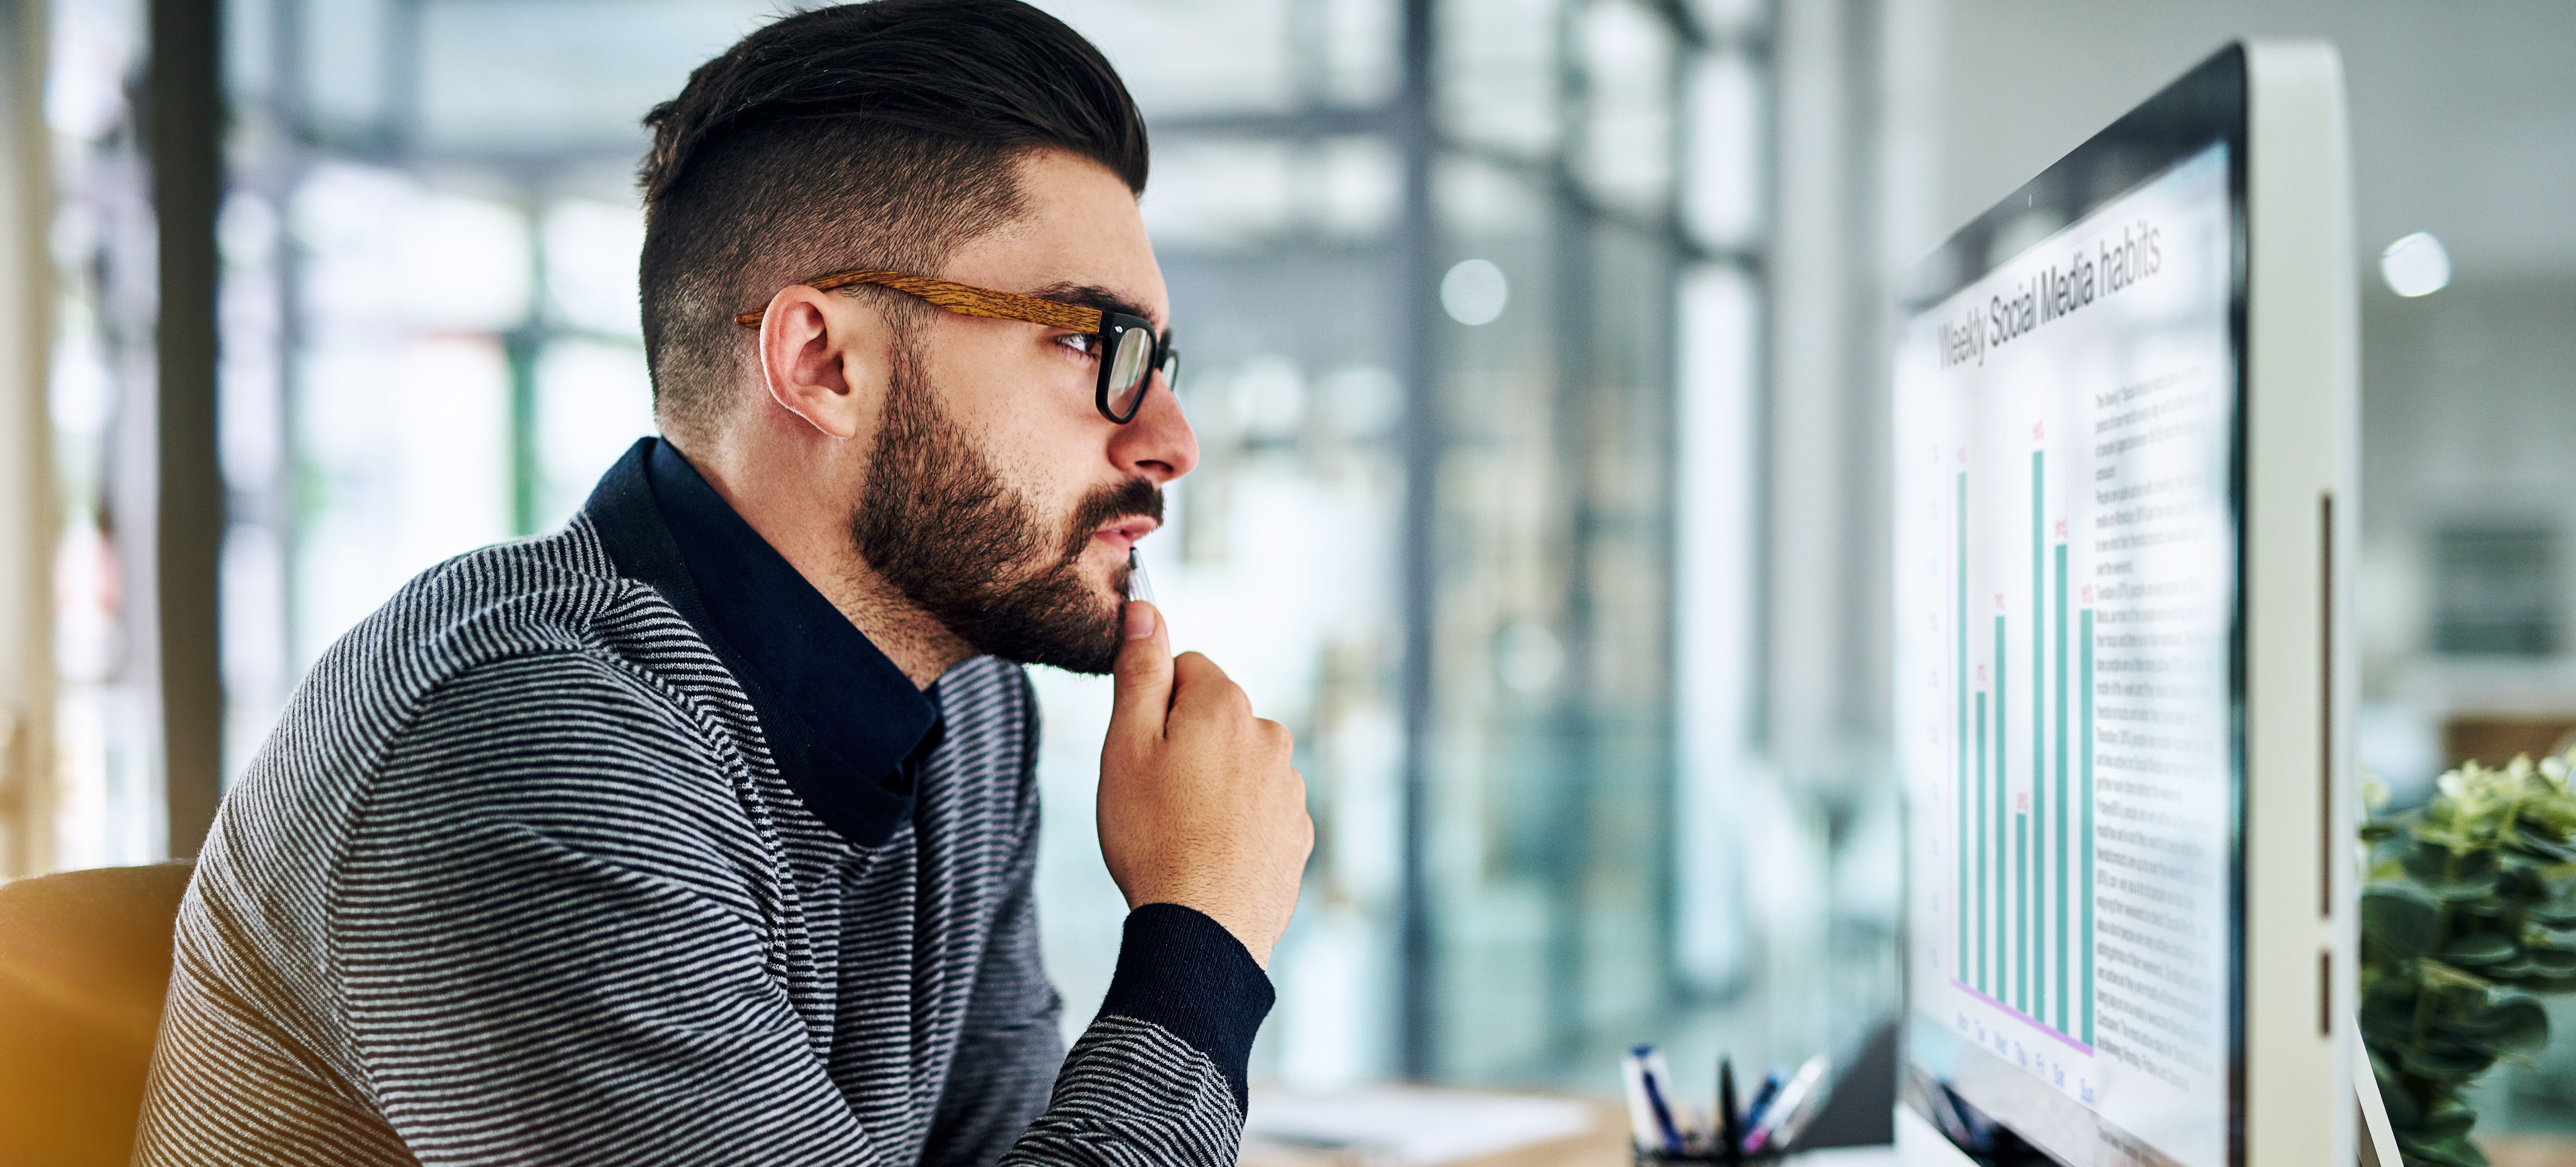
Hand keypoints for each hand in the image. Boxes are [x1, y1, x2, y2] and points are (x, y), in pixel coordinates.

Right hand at [1098, 601, 1311, 966]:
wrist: (1202, 933)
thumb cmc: (1152, 837)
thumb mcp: (1126, 746)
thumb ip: (1139, 672)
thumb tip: (1146, 610)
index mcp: (1226, 706)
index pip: (1188, 668)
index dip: (1155, 703)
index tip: (1140, 746)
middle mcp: (1271, 737)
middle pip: (1216, 717)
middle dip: (1186, 743)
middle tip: (1155, 795)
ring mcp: (1290, 789)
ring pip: (1239, 765)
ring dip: (1212, 785)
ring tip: (1181, 832)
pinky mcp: (1298, 834)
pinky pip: (1259, 810)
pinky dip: (1236, 824)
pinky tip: (1209, 855)